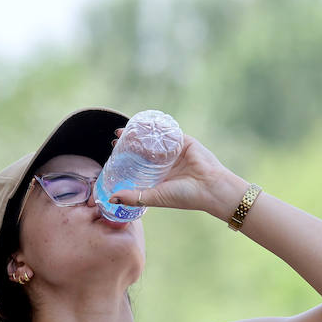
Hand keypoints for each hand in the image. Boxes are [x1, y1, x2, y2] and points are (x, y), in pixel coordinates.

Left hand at [105, 131, 248, 220]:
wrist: (210, 188)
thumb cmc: (185, 196)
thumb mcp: (154, 197)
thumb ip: (134, 197)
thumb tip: (110, 198)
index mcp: (160, 176)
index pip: (139, 163)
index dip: (126, 157)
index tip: (113, 151)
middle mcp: (167, 163)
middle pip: (145, 149)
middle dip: (130, 142)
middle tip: (116, 138)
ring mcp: (175, 151)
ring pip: (155, 139)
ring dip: (141, 133)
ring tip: (126, 129)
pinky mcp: (185, 142)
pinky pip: (169, 132)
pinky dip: (158, 127)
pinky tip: (145, 123)